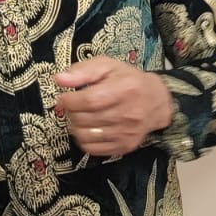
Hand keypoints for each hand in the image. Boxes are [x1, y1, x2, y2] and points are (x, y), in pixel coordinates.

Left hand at [54, 57, 174, 157]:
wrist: (156, 101)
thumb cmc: (128, 80)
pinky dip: (84, 139)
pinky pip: (93, 149)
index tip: (64, 97)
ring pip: (85, 136)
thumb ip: (83, 71)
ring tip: (80, 116)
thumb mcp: (107, 66)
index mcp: (125, 89)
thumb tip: (59, 79)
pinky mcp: (125, 146)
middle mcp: (128, 113)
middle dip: (71, 112)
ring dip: (76, 126)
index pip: (89, 100)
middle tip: (73, 105)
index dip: (70, 101)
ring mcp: (127, 133)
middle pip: (85, 119)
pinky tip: (88, 128)